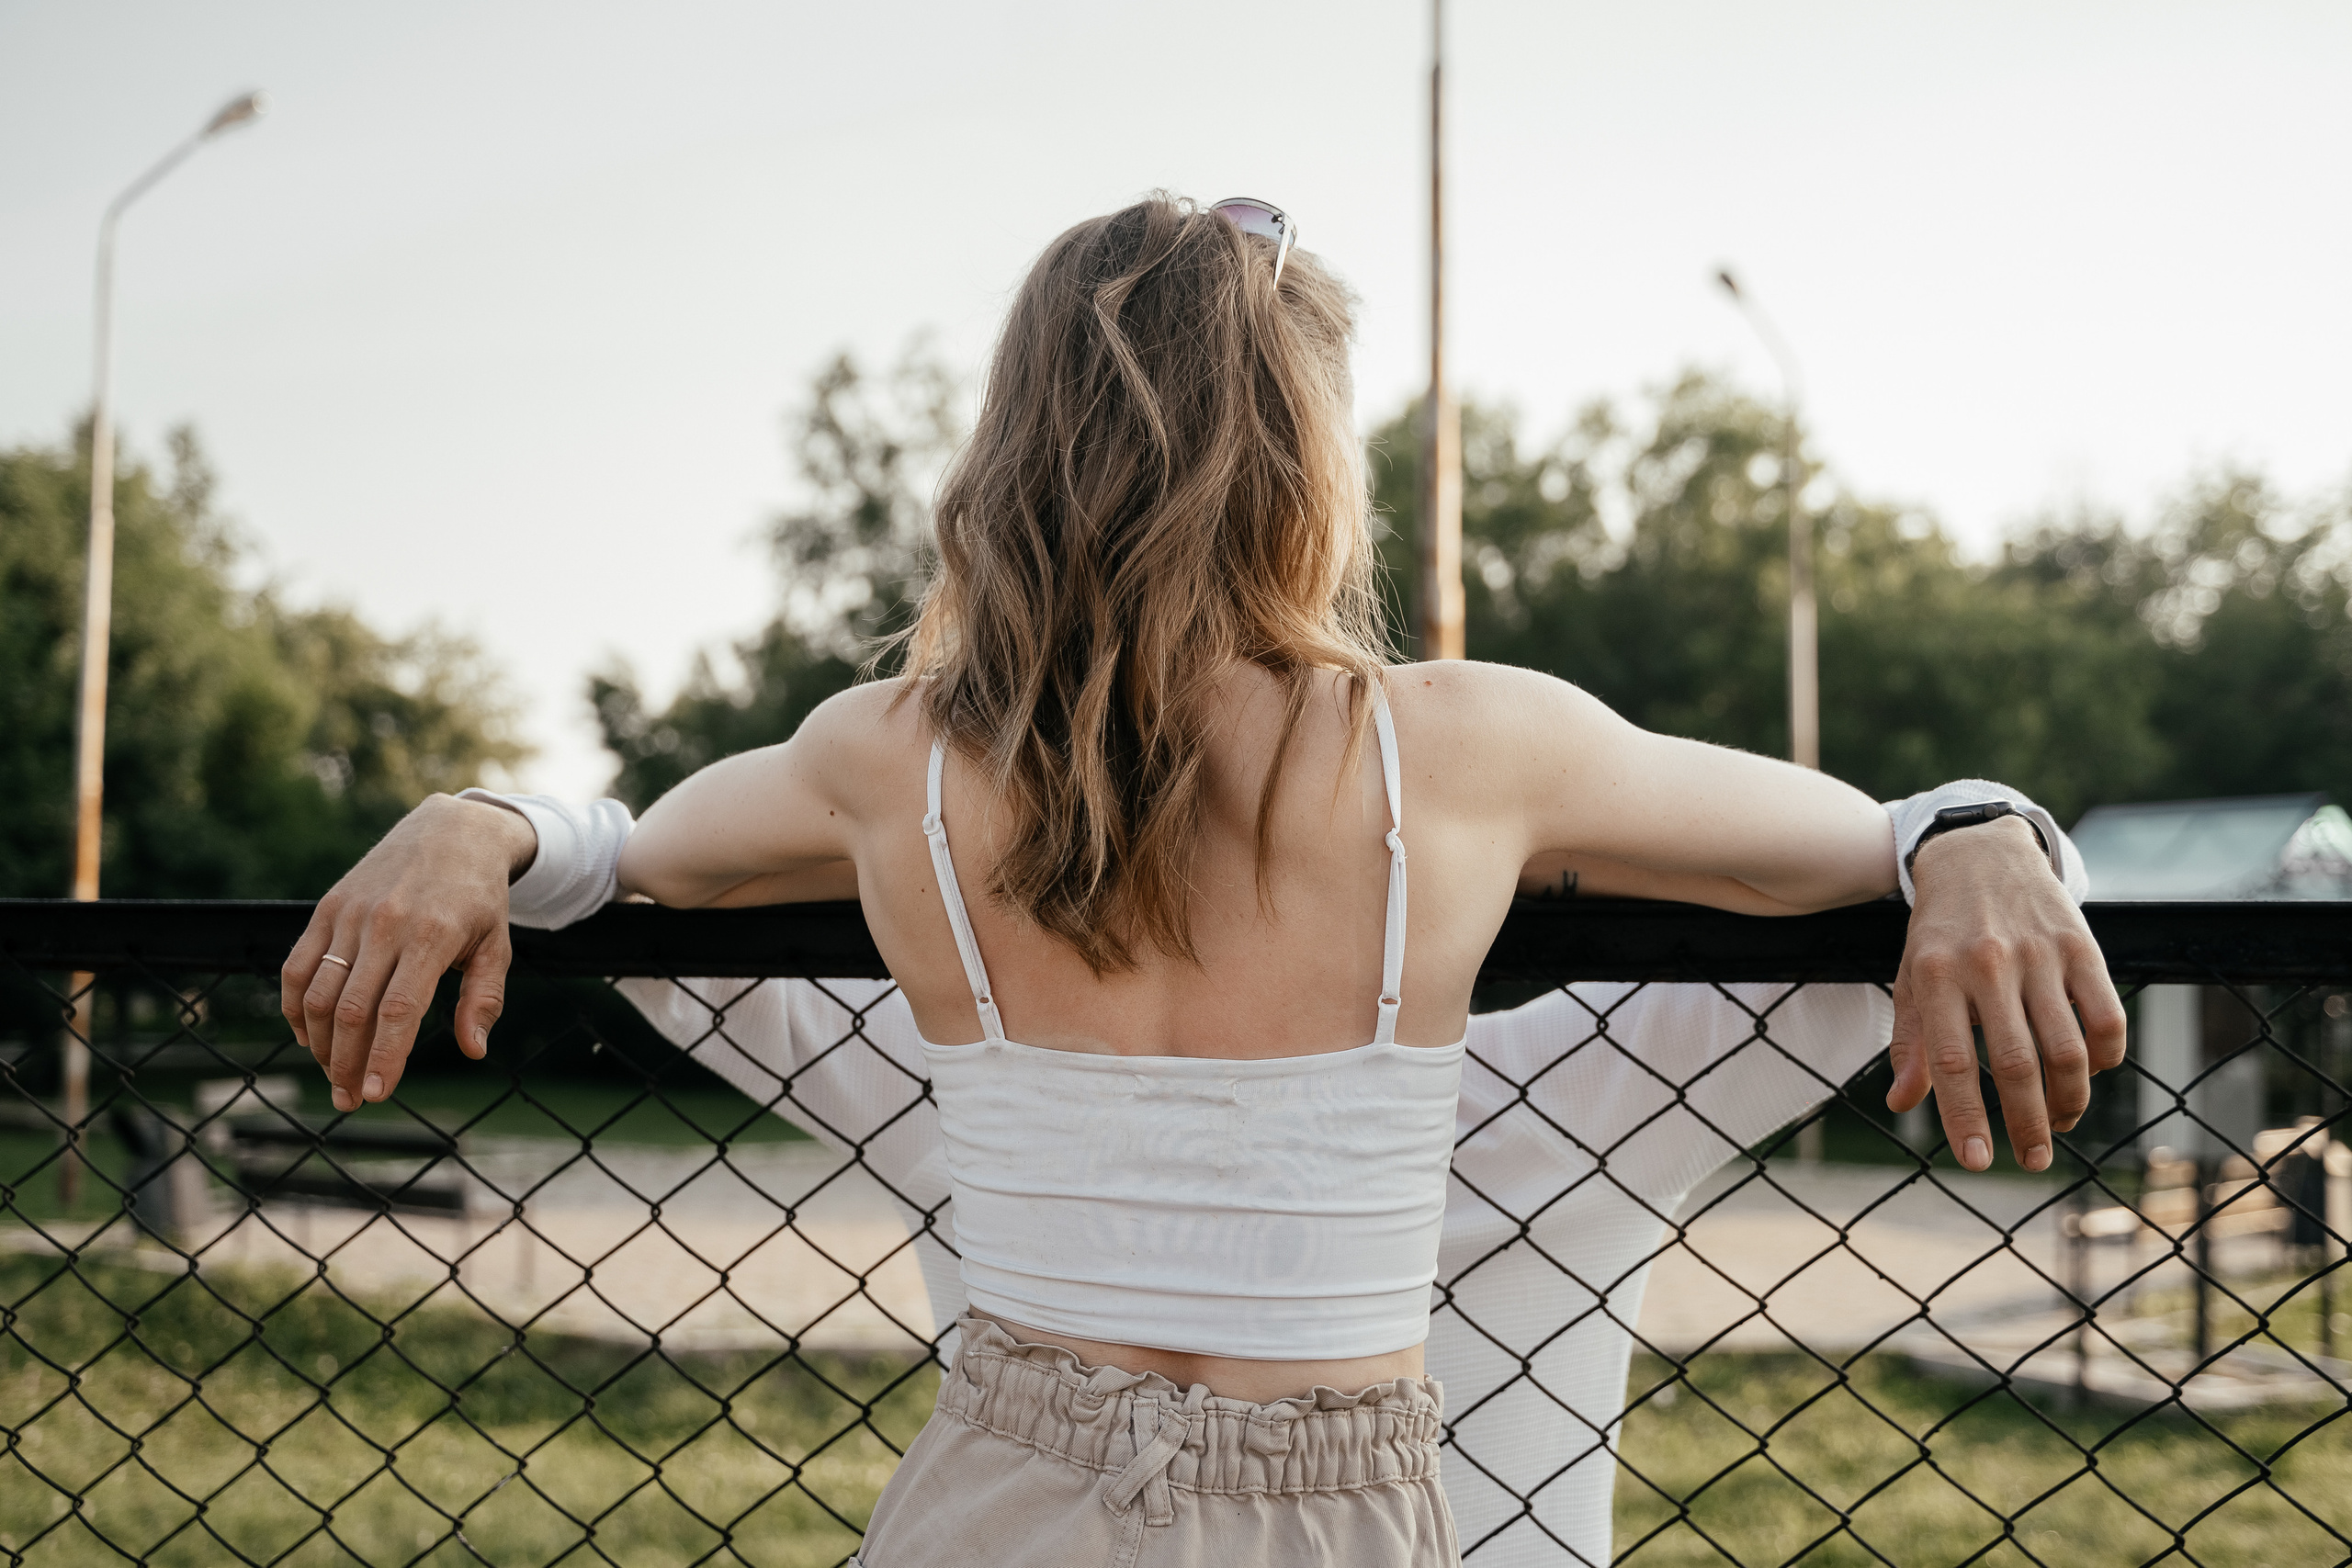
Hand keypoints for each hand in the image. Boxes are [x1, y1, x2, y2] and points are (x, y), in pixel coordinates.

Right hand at [280, 794, 537, 1112]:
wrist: (450, 831)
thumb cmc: (478, 898)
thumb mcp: (497, 944)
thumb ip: (483, 998)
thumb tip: (473, 1050)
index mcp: (432, 936)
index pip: (399, 1010)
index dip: (384, 1057)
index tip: (376, 1095)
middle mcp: (385, 924)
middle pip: (353, 1010)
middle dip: (347, 1064)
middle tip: (350, 1100)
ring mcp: (350, 915)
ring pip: (320, 994)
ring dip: (320, 1044)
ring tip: (334, 1075)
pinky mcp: (327, 908)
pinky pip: (298, 967)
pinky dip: (295, 1007)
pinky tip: (309, 1036)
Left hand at [1885, 815, 2126, 1171]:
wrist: (1979, 852)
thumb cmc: (1940, 930)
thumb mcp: (1912, 977)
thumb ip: (1910, 1041)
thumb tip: (1901, 1104)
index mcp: (1937, 976)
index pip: (1953, 1062)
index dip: (1965, 1118)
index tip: (1979, 1162)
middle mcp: (1987, 965)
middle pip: (2017, 1064)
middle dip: (2027, 1123)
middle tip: (2034, 1160)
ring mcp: (2039, 954)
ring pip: (2067, 1048)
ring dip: (2069, 1100)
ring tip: (2059, 1121)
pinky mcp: (2081, 944)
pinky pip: (2106, 1016)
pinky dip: (2105, 1057)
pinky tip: (2091, 1073)